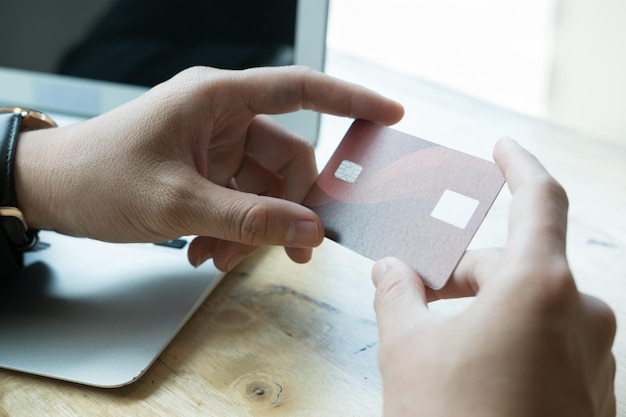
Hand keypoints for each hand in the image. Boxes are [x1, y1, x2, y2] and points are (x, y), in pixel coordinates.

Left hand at [14, 65, 403, 270]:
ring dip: (252, 229)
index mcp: (218, 99)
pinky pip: (240, 200)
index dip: (350, 100)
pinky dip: (233, 230)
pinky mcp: (206, 169)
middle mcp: (223, 116)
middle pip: (287, 160)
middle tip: (286, 253)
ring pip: (263, 188)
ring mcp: (215, 145)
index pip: (299, 90)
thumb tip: (309, 232)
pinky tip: (205, 253)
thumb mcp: (177, 202)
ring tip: (218, 259)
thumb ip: (248, 217)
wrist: (51, 190)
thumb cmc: (100, 176)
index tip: (389, 114)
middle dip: (285, 210)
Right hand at [372, 138, 615, 416]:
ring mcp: (593, 357)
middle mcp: (582, 314)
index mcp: (540, 286)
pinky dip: (509, 336)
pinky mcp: (592, 393)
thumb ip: (397, 295)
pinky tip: (472, 364)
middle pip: (518, 262)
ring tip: (436, 331)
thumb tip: (391, 269)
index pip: (539, 198)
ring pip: (532, 305)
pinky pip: (547, 341)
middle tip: (417, 285)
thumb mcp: (408, 349)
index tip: (501, 147)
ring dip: (485, 305)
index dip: (518, 164)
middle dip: (465, 268)